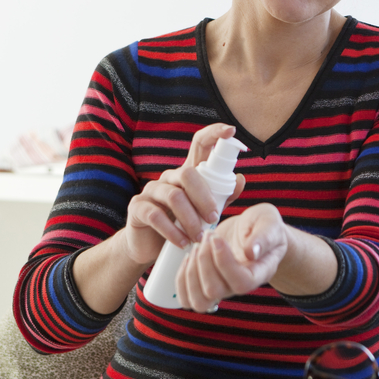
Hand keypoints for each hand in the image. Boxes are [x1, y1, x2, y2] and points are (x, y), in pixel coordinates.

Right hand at [120, 123, 245, 266]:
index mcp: (188, 174)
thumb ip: (222, 197)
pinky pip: (156, 215)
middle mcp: (169, 177)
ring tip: (198, 237)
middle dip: (204, 197)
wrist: (149, 248)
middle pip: (187, 174)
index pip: (199, 145)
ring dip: (190, 219)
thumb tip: (240, 178)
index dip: (214, 134)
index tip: (231, 131)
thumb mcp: (205, 212)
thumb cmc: (182, 226)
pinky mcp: (137, 207)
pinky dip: (172, 232)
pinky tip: (182, 243)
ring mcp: (151, 190)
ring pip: (174, 197)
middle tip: (214, 219)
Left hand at [175, 203, 288, 311]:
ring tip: (196, 247)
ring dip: (191, 273)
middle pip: (214, 291)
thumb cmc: (263, 224)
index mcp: (260, 273)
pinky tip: (189, 257)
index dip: (224, 263)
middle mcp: (239, 286)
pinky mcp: (206, 286)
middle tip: (207, 236)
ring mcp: (222, 289)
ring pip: (199, 301)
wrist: (253, 229)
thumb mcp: (269, 221)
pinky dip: (182, 279)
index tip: (217, 239)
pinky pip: (187, 299)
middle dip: (204, 260)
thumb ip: (265, 236)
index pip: (241, 282)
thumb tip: (251, 252)